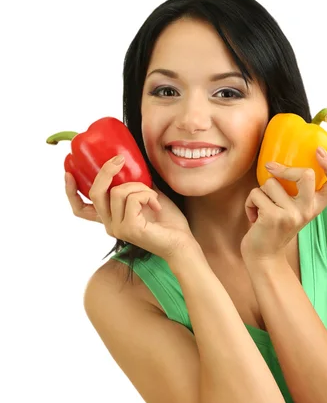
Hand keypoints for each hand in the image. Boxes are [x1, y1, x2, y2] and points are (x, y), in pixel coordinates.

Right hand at [65, 155, 196, 260]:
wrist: (182, 243)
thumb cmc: (168, 222)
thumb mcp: (148, 196)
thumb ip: (135, 184)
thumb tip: (129, 162)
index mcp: (110, 218)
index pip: (80, 209)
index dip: (70, 191)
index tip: (68, 171)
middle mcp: (109, 225)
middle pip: (95, 192)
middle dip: (106, 171)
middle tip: (120, 159)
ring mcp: (118, 228)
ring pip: (118, 192)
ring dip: (140, 186)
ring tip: (152, 196)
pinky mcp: (129, 228)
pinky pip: (132, 198)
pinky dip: (147, 195)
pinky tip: (157, 205)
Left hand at [241, 147, 326, 261]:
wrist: (263, 257)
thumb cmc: (273, 229)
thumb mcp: (291, 210)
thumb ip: (295, 193)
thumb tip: (278, 163)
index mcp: (315, 207)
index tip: (318, 151)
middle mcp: (308, 210)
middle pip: (306, 174)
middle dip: (284, 169)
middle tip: (271, 169)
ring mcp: (292, 214)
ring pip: (270, 183)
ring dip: (260, 194)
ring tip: (261, 210)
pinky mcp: (273, 217)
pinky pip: (256, 194)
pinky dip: (250, 203)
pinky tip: (253, 218)